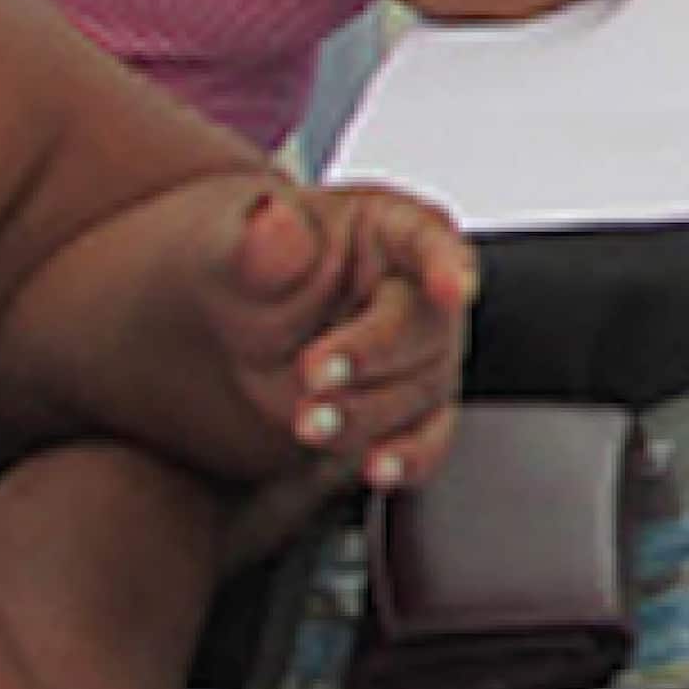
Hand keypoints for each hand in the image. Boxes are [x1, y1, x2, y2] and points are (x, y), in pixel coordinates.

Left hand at [208, 182, 479, 492]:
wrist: (235, 332)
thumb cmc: (253, 276)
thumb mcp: (240, 250)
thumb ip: (261, 243)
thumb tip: (270, 220)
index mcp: (390, 229)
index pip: (430, 240)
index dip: (447, 265)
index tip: (453, 289)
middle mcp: (418, 291)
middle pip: (427, 327)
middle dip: (372, 356)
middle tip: (311, 372)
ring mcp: (420, 354)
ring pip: (423, 390)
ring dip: (367, 413)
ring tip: (307, 423)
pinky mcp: (410, 408)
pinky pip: (429, 438)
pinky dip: (408, 457)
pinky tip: (379, 468)